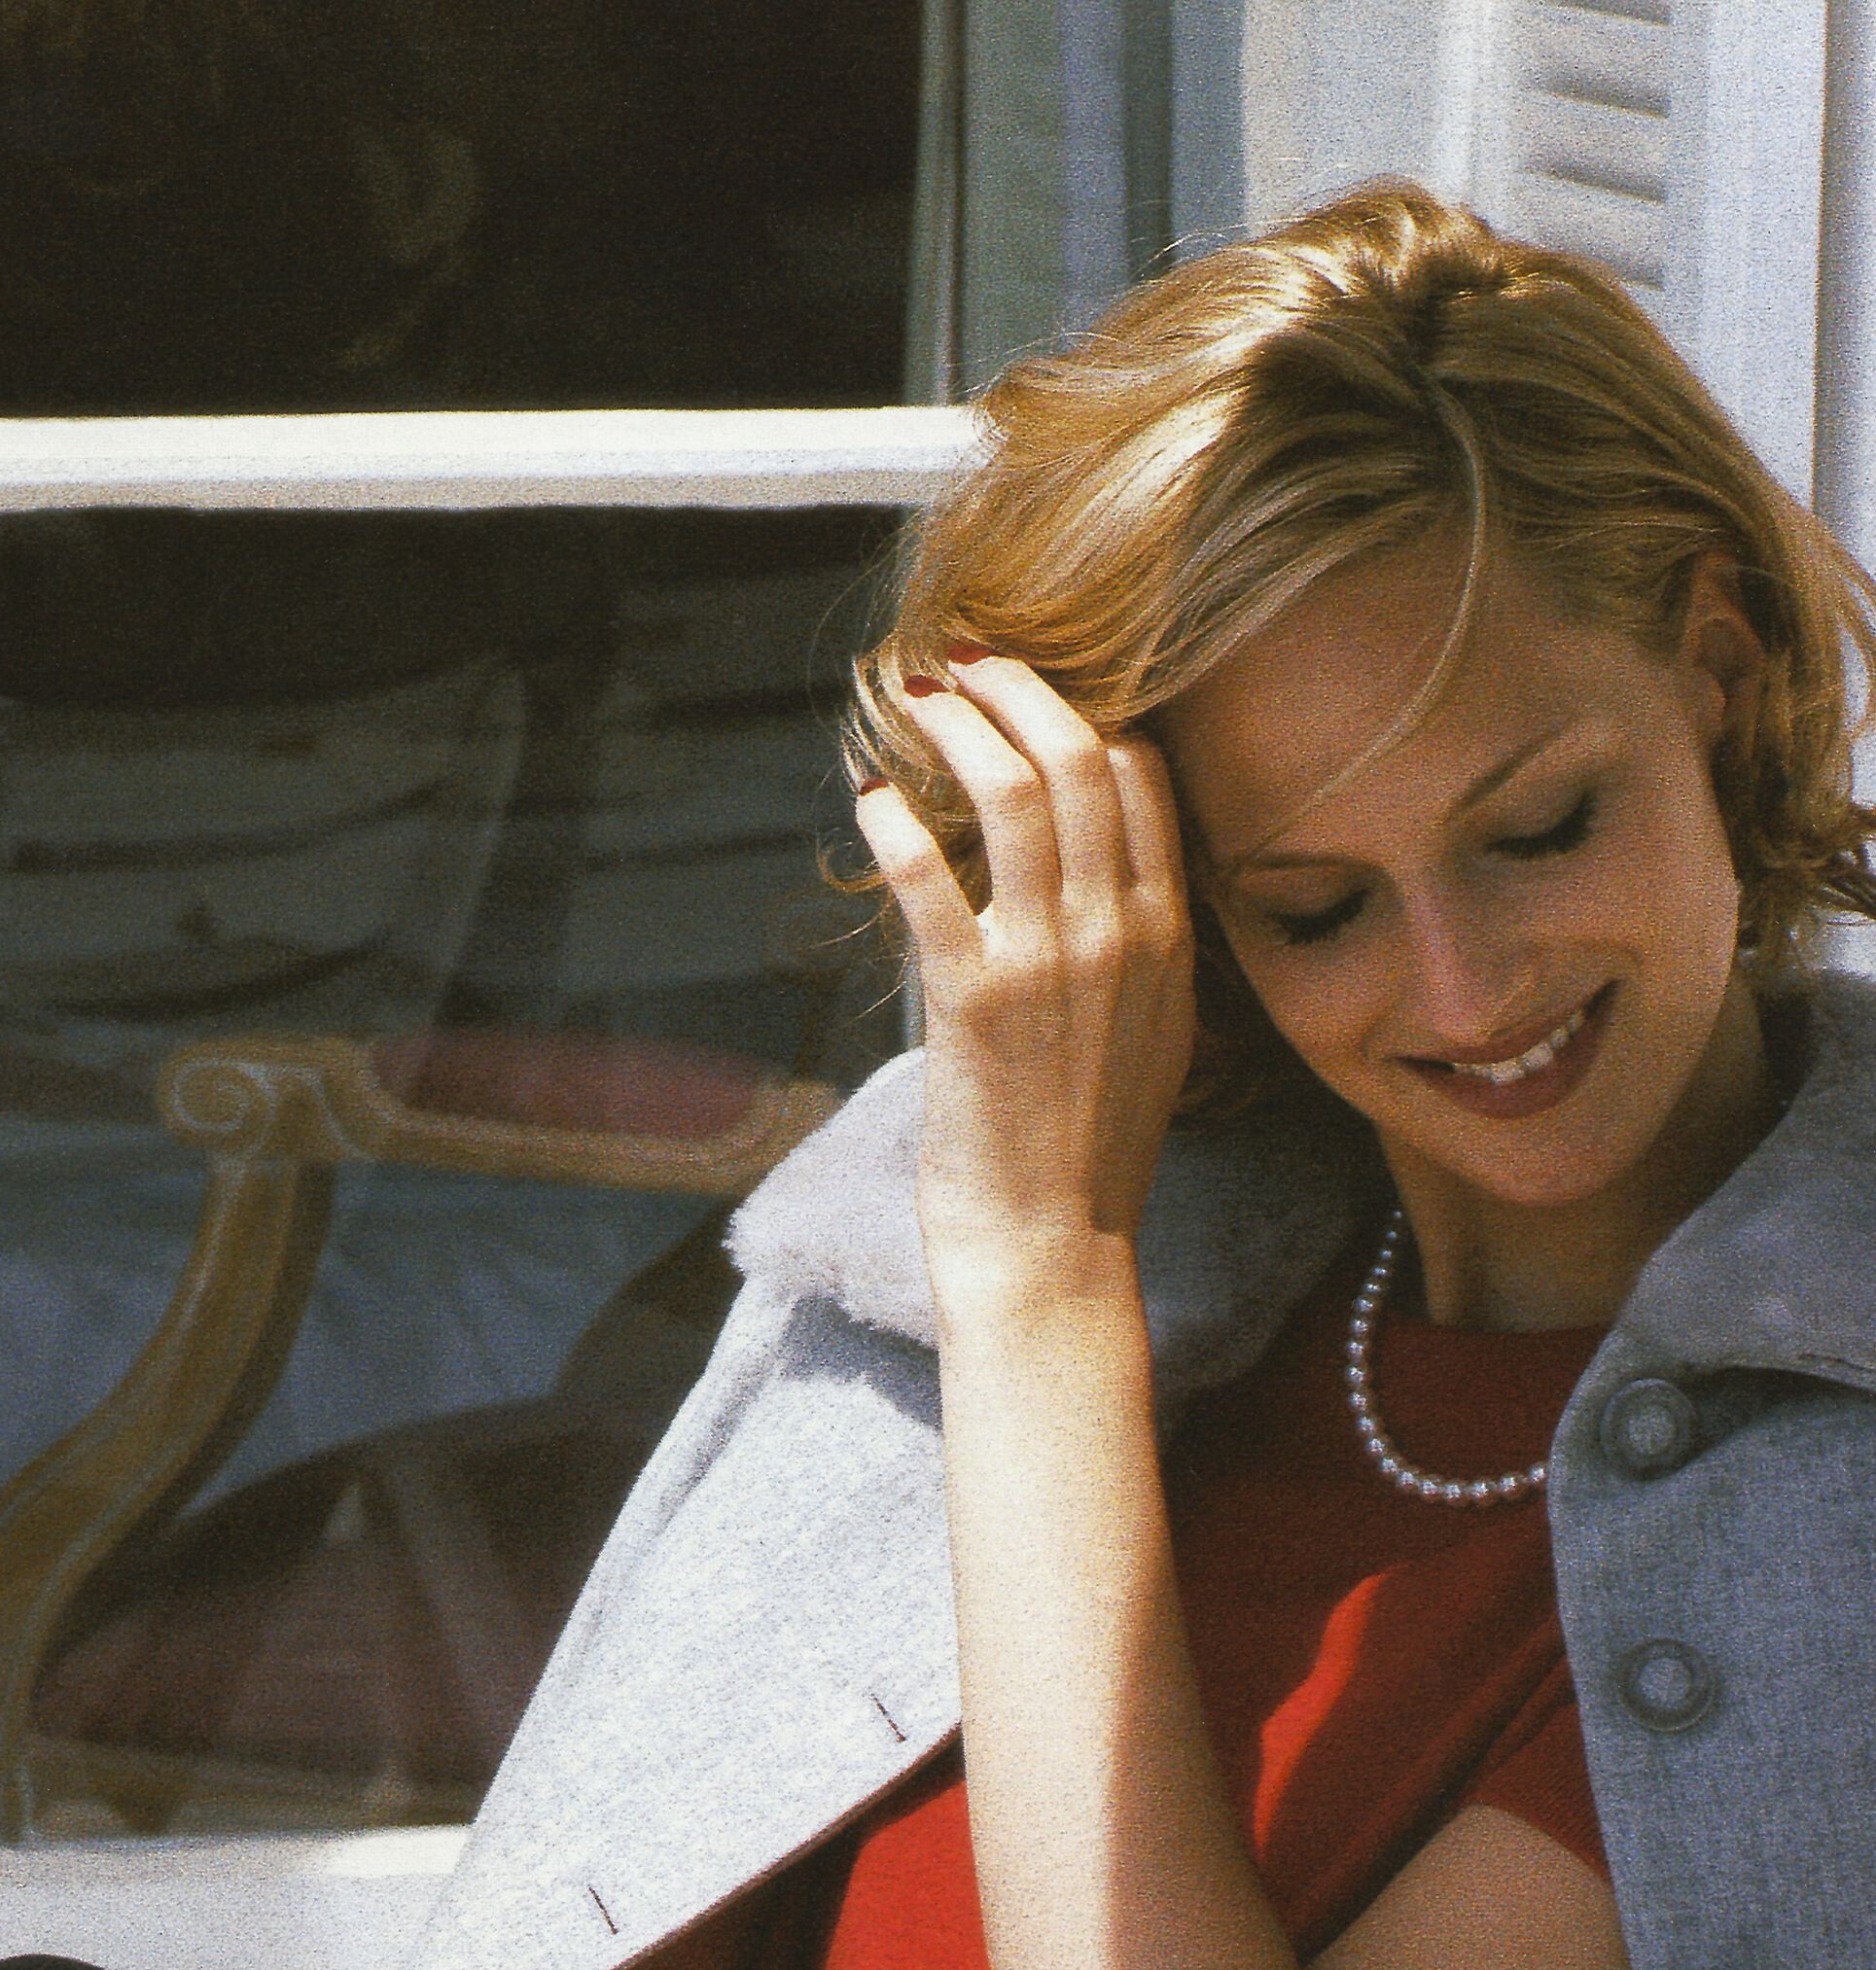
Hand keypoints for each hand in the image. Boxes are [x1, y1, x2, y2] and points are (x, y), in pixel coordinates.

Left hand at [853, 657, 1197, 1291]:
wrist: (1053, 1245)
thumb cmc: (1085, 1150)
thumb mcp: (1147, 1034)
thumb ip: (1130, 948)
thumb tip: (1088, 882)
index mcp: (1166, 935)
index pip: (1141, 779)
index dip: (1082, 711)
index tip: (1027, 690)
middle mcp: (1120, 933)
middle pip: (1080, 759)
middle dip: (1016, 688)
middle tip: (963, 660)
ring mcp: (1050, 962)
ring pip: (1013, 794)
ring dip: (956, 727)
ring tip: (914, 699)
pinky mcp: (974, 1001)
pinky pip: (930, 880)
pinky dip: (893, 825)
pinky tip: (868, 798)